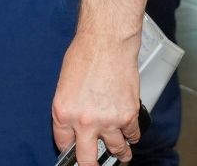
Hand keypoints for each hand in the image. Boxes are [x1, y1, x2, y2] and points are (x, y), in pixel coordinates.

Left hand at [52, 31, 141, 164]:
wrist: (107, 42)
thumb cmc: (84, 55)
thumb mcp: (64, 85)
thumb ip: (69, 108)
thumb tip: (73, 126)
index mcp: (63, 113)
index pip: (63, 145)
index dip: (70, 150)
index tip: (74, 153)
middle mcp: (84, 122)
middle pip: (88, 160)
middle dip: (91, 165)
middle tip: (93, 165)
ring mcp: (108, 121)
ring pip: (116, 150)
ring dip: (120, 153)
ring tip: (121, 155)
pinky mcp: (128, 116)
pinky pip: (133, 136)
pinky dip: (132, 136)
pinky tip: (130, 134)